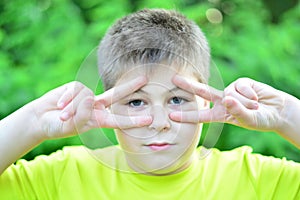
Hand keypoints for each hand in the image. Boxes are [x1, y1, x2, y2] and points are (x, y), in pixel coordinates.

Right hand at [30, 77, 151, 139]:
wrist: (41, 118)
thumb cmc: (58, 126)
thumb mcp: (71, 126)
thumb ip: (82, 114)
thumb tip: (90, 97)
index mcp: (99, 120)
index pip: (118, 120)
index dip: (133, 120)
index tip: (148, 119)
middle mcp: (96, 106)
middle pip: (116, 95)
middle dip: (130, 87)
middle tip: (145, 79)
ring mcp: (86, 95)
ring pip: (86, 97)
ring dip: (72, 108)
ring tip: (63, 115)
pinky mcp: (76, 86)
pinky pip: (75, 91)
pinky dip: (67, 100)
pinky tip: (60, 105)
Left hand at [169, 75, 284, 131]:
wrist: (277, 111)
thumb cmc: (261, 119)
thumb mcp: (249, 120)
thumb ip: (238, 112)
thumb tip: (227, 99)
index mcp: (220, 114)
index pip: (201, 116)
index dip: (187, 116)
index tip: (172, 116)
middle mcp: (222, 101)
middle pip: (203, 92)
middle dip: (188, 85)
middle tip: (174, 79)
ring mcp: (231, 90)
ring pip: (231, 93)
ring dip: (245, 103)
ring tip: (255, 106)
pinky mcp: (241, 82)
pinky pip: (241, 87)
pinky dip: (250, 94)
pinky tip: (257, 98)